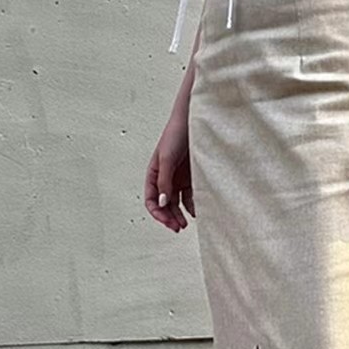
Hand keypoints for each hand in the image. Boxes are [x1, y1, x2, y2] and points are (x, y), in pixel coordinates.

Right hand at [145, 107, 195, 232]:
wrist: (196, 120)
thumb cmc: (177, 134)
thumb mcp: (167, 159)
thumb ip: (164, 182)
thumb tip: (161, 202)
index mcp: (154, 173)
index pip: (151, 199)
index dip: (157, 212)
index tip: (167, 221)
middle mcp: (165, 178)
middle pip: (164, 204)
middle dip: (169, 217)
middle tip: (178, 227)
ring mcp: (179, 178)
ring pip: (177, 203)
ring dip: (180, 214)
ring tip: (186, 224)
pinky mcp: (192, 177)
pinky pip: (190, 196)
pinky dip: (192, 205)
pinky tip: (196, 211)